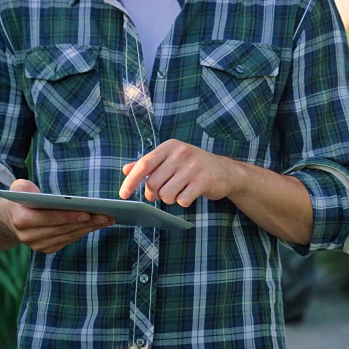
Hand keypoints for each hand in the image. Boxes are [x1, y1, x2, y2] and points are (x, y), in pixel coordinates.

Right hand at [1, 179, 114, 252]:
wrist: (11, 218)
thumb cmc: (22, 199)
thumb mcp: (18, 189)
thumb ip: (22, 187)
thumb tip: (32, 191)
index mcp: (21, 219)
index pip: (48, 218)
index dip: (68, 216)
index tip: (87, 213)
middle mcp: (28, 236)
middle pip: (62, 229)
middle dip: (87, 222)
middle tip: (106, 215)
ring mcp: (37, 245)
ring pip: (68, 236)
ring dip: (90, 228)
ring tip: (107, 219)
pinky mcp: (47, 249)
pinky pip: (69, 240)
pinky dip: (84, 232)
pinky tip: (98, 225)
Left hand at [119, 139, 241, 206]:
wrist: (226, 171)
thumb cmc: (193, 166)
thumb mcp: (171, 159)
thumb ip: (149, 164)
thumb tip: (126, 169)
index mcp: (170, 147)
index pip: (144, 164)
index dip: (131, 181)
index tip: (123, 194)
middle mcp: (181, 153)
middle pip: (154, 183)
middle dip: (154, 194)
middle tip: (160, 194)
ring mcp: (193, 167)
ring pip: (167, 194)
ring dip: (169, 199)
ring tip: (178, 192)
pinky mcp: (204, 181)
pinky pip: (182, 200)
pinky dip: (183, 201)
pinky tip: (190, 194)